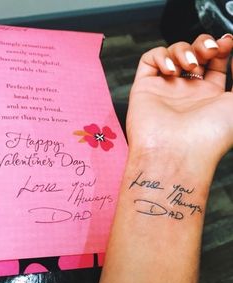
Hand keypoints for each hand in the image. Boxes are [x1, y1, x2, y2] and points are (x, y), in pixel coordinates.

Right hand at [127, 34, 232, 167]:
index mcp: (210, 97)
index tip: (226, 43)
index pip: (215, 63)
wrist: (178, 153)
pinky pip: (149, 60)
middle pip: (194, 55)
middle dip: (202, 44)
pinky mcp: (145, 88)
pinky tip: (171, 69)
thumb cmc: (210, 135)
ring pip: (172, 54)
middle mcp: (187, 93)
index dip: (221, 48)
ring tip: (189, 65)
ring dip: (183, 50)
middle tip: (208, 50)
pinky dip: (160, 56)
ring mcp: (165, 90)